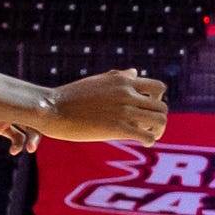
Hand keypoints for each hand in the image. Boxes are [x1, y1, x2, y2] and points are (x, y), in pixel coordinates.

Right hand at [44, 69, 167, 144]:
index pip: (159, 87)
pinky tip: (141, 142)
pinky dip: (149, 141)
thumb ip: (119, 77)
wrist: (52, 109)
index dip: (157, 100)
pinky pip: (147, 136)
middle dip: (158, 118)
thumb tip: (134, 72)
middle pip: (162, 106)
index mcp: (123, 81)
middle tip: (147, 126)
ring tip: (146, 135)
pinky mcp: (118, 128)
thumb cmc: (71, 97)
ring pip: (161, 120)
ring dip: (157, 130)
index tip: (147, 108)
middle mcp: (127, 94)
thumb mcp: (98, 81)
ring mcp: (124, 111)